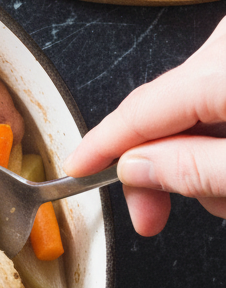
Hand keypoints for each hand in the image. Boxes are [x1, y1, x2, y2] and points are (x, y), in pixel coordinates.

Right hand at [65, 14, 225, 234]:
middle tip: (151, 217)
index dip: (101, 147)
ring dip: (197, 158)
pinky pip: (215, 97)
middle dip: (158, 166)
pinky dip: (217, 136)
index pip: (140, 109)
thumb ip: (192, 169)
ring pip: (191, 108)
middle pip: (163, 109)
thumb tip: (136, 167)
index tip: (76, 171)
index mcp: (223, 69)